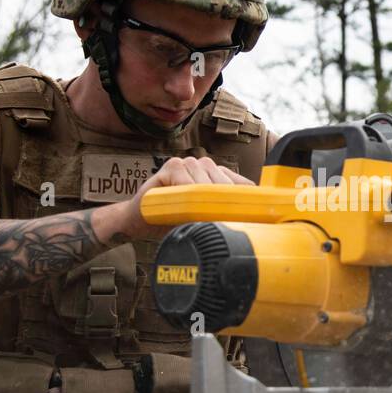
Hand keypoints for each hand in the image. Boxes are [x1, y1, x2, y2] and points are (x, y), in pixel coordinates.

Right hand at [94, 155, 253, 243]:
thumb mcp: (203, 221)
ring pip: (207, 182)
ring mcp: (188, 164)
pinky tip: (182, 207)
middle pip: (225, 183)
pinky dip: (186, 195)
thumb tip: (252, 228)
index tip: (251, 216)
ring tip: (197, 217)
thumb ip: (223, 217)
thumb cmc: (172, 220)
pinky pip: (186, 180)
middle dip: (223, 205)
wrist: (139, 221)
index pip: (241, 184)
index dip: (245, 200)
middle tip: (218, 222)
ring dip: (203, 203)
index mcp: (216, 176)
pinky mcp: (171, 166)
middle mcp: (204, 166)